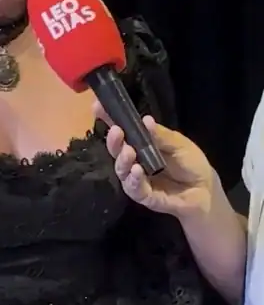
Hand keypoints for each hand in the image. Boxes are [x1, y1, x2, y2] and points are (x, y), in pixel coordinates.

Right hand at [94, 102, 214, 218]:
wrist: (206, 190)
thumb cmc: (191, 163)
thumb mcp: (178, 143)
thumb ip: (161, 135)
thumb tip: (145, 119)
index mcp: (141, 145)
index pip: (122, 131)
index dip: (109, 119)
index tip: (98, 107)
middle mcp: (134, 161)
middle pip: (117, 151)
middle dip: (114, 141)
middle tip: (116, 131)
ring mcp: (137, 180)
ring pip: (121, 170)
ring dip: (122, 160)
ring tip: (128, 151)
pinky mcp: (144, 196)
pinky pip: (134, 189)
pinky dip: (133, 179)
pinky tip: (137, 171)